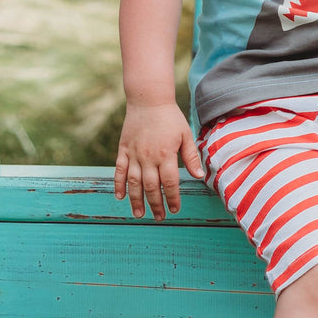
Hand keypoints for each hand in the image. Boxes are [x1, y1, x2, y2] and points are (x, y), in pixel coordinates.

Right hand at [113, 101, 203, 219]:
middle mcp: (148, 157)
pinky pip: (119, 171)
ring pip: (134, 183)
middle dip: (156, 204)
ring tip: (139, 214)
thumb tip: (198, 176)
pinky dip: (118, 185)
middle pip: (152, 187)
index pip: (170, 183)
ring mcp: (134, 154)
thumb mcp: (185, 134)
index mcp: (166, 154)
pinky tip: (119, 197)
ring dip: (136, 200)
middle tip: (160, 217)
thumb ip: (191, 156)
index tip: (175, 209)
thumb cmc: (170, 117)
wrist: (148, 100)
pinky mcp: (123, 150)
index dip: (173, 198)